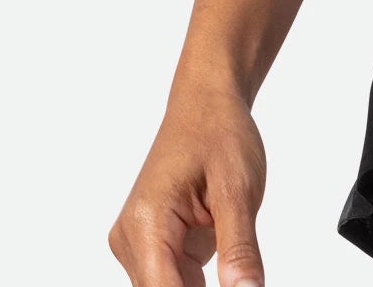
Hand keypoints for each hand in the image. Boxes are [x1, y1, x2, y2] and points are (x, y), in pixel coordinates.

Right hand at [108, 75, 266, 285]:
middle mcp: (131, 238)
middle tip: (241, 272)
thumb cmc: (219, 133)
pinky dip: (198, 281)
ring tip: (226, 237)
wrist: (206, 103)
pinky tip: (222, 254)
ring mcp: (137, 242)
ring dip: (200, 285)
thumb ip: (240, 248)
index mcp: (146, 222)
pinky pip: (172, 279)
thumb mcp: (239, 189)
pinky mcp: (150, 244)